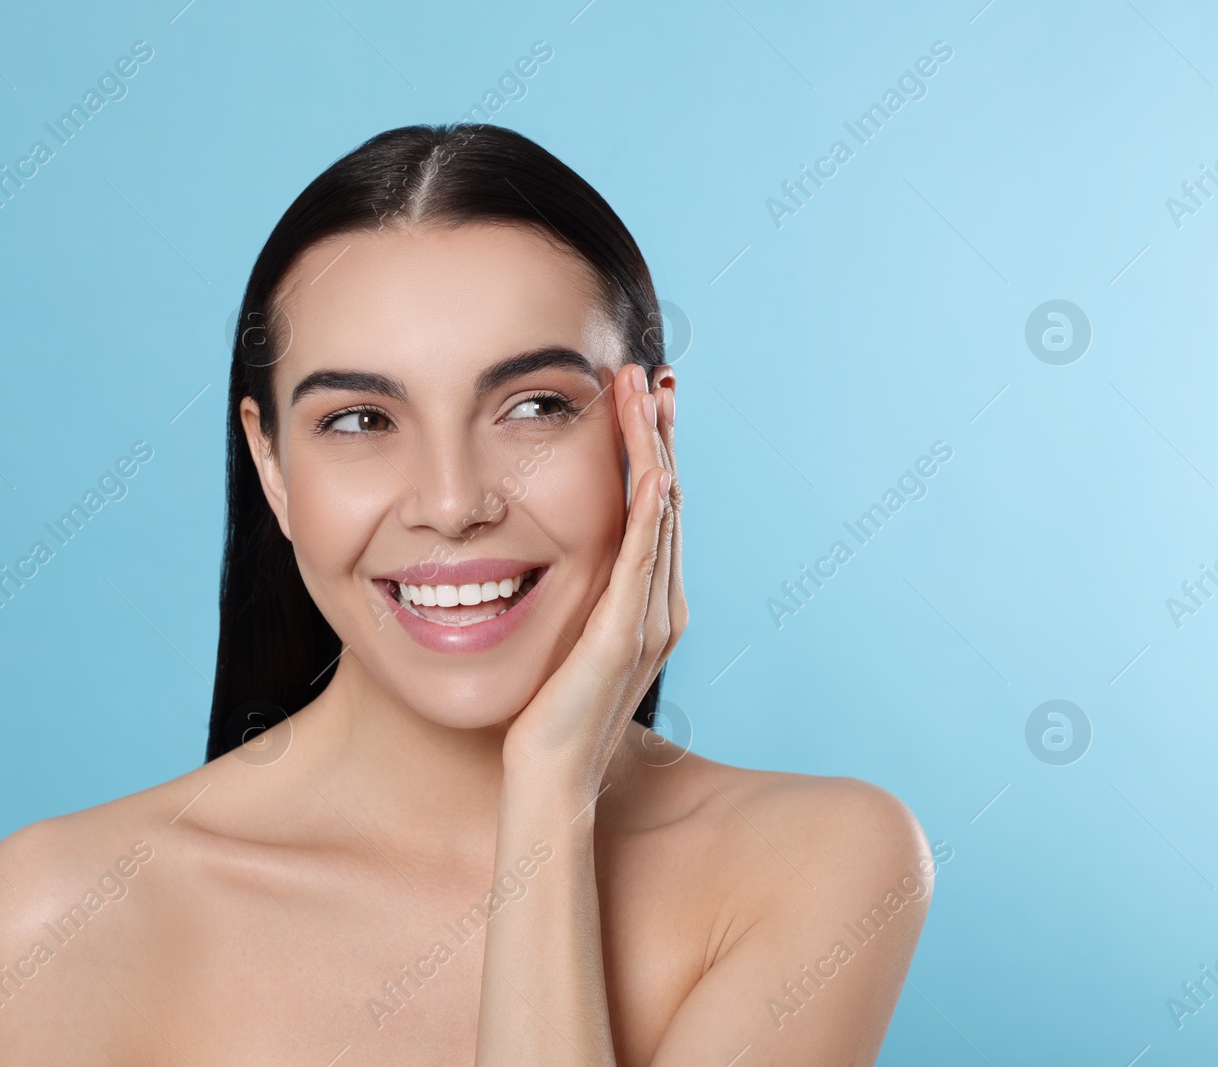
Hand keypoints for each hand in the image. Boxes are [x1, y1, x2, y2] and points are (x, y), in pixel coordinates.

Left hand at [501, 362, 685, 795]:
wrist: (551, 775)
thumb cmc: (551, 711)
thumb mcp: (569, 634)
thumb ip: (581, 593)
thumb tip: (563, 552)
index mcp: (650, 601)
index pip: (654, 508)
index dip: (651, 448)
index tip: (640, 397)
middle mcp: (662, 604)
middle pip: (666, 500)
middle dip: (659, 433)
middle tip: (650, 373)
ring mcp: (648, 620)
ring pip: (658, 519)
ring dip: (653, 452)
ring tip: (644, 395)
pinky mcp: (623, 636)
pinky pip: (641, 564)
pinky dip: (650, 517)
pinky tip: (653, 474)